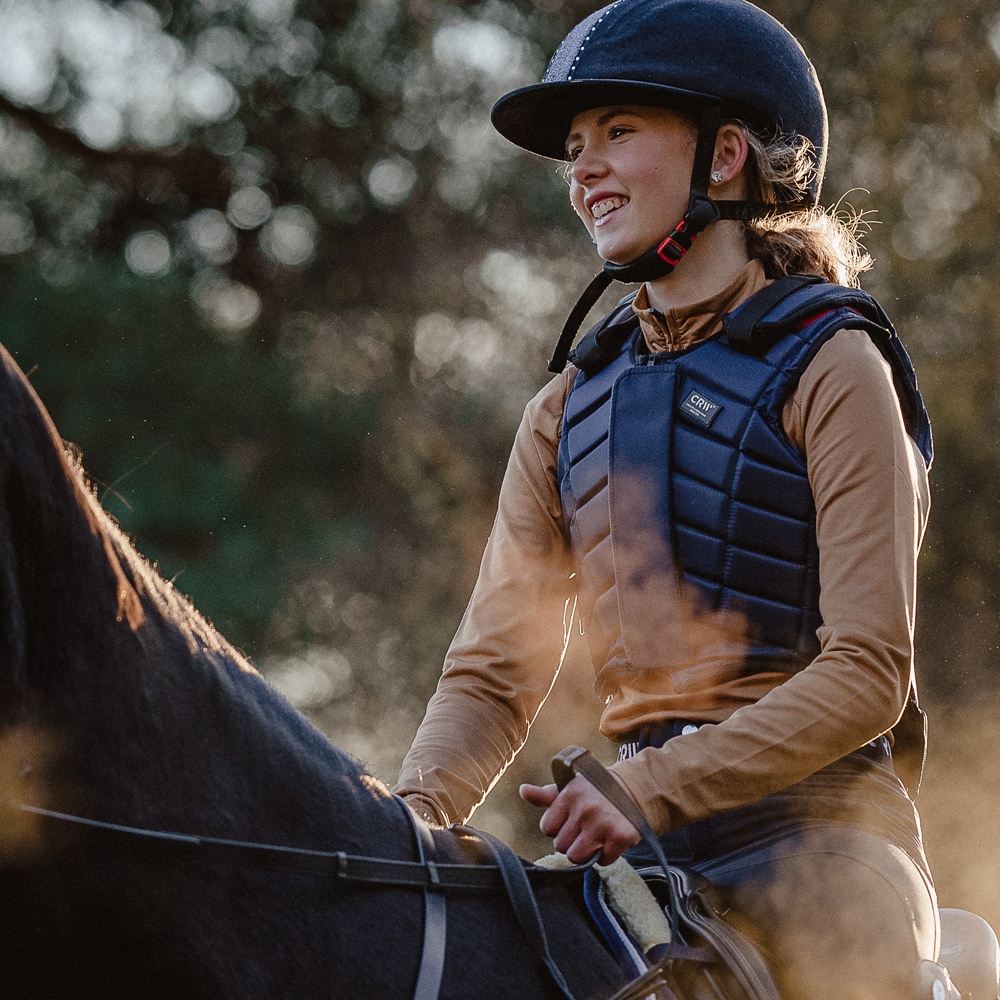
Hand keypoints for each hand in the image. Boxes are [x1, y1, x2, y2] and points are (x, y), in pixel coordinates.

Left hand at [519, 773, 640, 864]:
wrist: (630, 789)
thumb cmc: (592, 792)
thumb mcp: (568, 790)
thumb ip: (544, 795)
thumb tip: (522, 791)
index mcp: (569, 795)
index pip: (547, 828)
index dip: (558, 827)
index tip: (570, 820)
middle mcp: (585, 808)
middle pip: (561, 846)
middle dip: (572, 841)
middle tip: (585, 828)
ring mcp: (603, 823)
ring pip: (577, 857)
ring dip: (586, 852)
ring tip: (595, 836)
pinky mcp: (621, 836)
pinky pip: (603, 861)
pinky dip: (606, 855)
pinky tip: (610, 840)